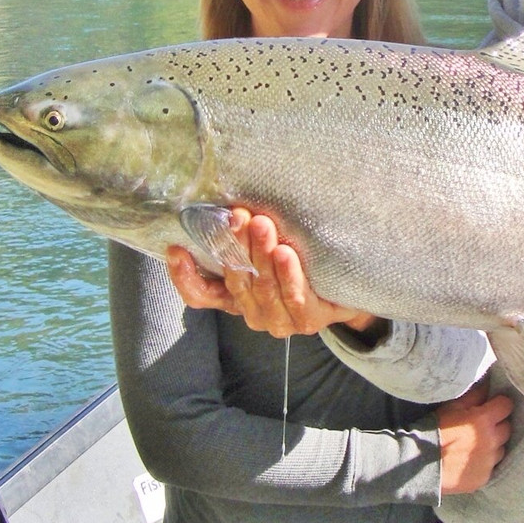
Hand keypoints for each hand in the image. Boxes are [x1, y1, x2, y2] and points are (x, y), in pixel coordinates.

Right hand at [167, 208, 376, 337]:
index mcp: (237, 298)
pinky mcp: (309, 320)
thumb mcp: (268, 251)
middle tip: (239, 216)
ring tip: (263, 226)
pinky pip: (295, 298)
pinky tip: (285, 253)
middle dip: (237, 246)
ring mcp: (280, 320)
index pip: (201, 295)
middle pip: (237, 281)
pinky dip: (289, 275)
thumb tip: (227, 203)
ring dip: (261, 255)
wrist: (349, 291)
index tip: (175, 248)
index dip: (184, 276)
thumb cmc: (301, 265)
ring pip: (264, 287)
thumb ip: (245, 239)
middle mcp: (254, 313)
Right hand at [436, 381, 513, 494]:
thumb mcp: (452, 406)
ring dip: (492, 444)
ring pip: (500, 448)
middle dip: (497, 424)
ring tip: (475, 444)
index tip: (492, 406)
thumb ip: (474, 394)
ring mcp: (489, 461)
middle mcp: (491, 440)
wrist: (420, 464)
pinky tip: (470, 459)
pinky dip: (484, 462)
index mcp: (484, 419)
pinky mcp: (485, 477)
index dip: (499, 404)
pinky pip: (491, 466)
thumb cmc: (435, 429)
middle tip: (482, 426)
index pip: (506, 405)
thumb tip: (488, 382)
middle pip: (506, 427)